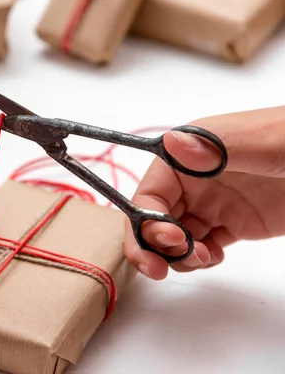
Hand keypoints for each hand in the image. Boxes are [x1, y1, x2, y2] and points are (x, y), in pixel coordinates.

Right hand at [125, 105, 284, 279]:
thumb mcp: (264, 143)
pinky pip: (202, 245)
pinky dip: (200, 258)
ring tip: (203, 259)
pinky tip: (215, 258)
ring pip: (173, 235)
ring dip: (176, 255)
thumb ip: (217, 147)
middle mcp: (194, 179)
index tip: (168, 239)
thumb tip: (172, 143)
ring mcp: (213, 202)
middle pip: (152, 217)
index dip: (147, 219)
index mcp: (190, 154)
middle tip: (161, 268)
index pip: (149, 191)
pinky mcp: (233, 222)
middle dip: (150, 244)